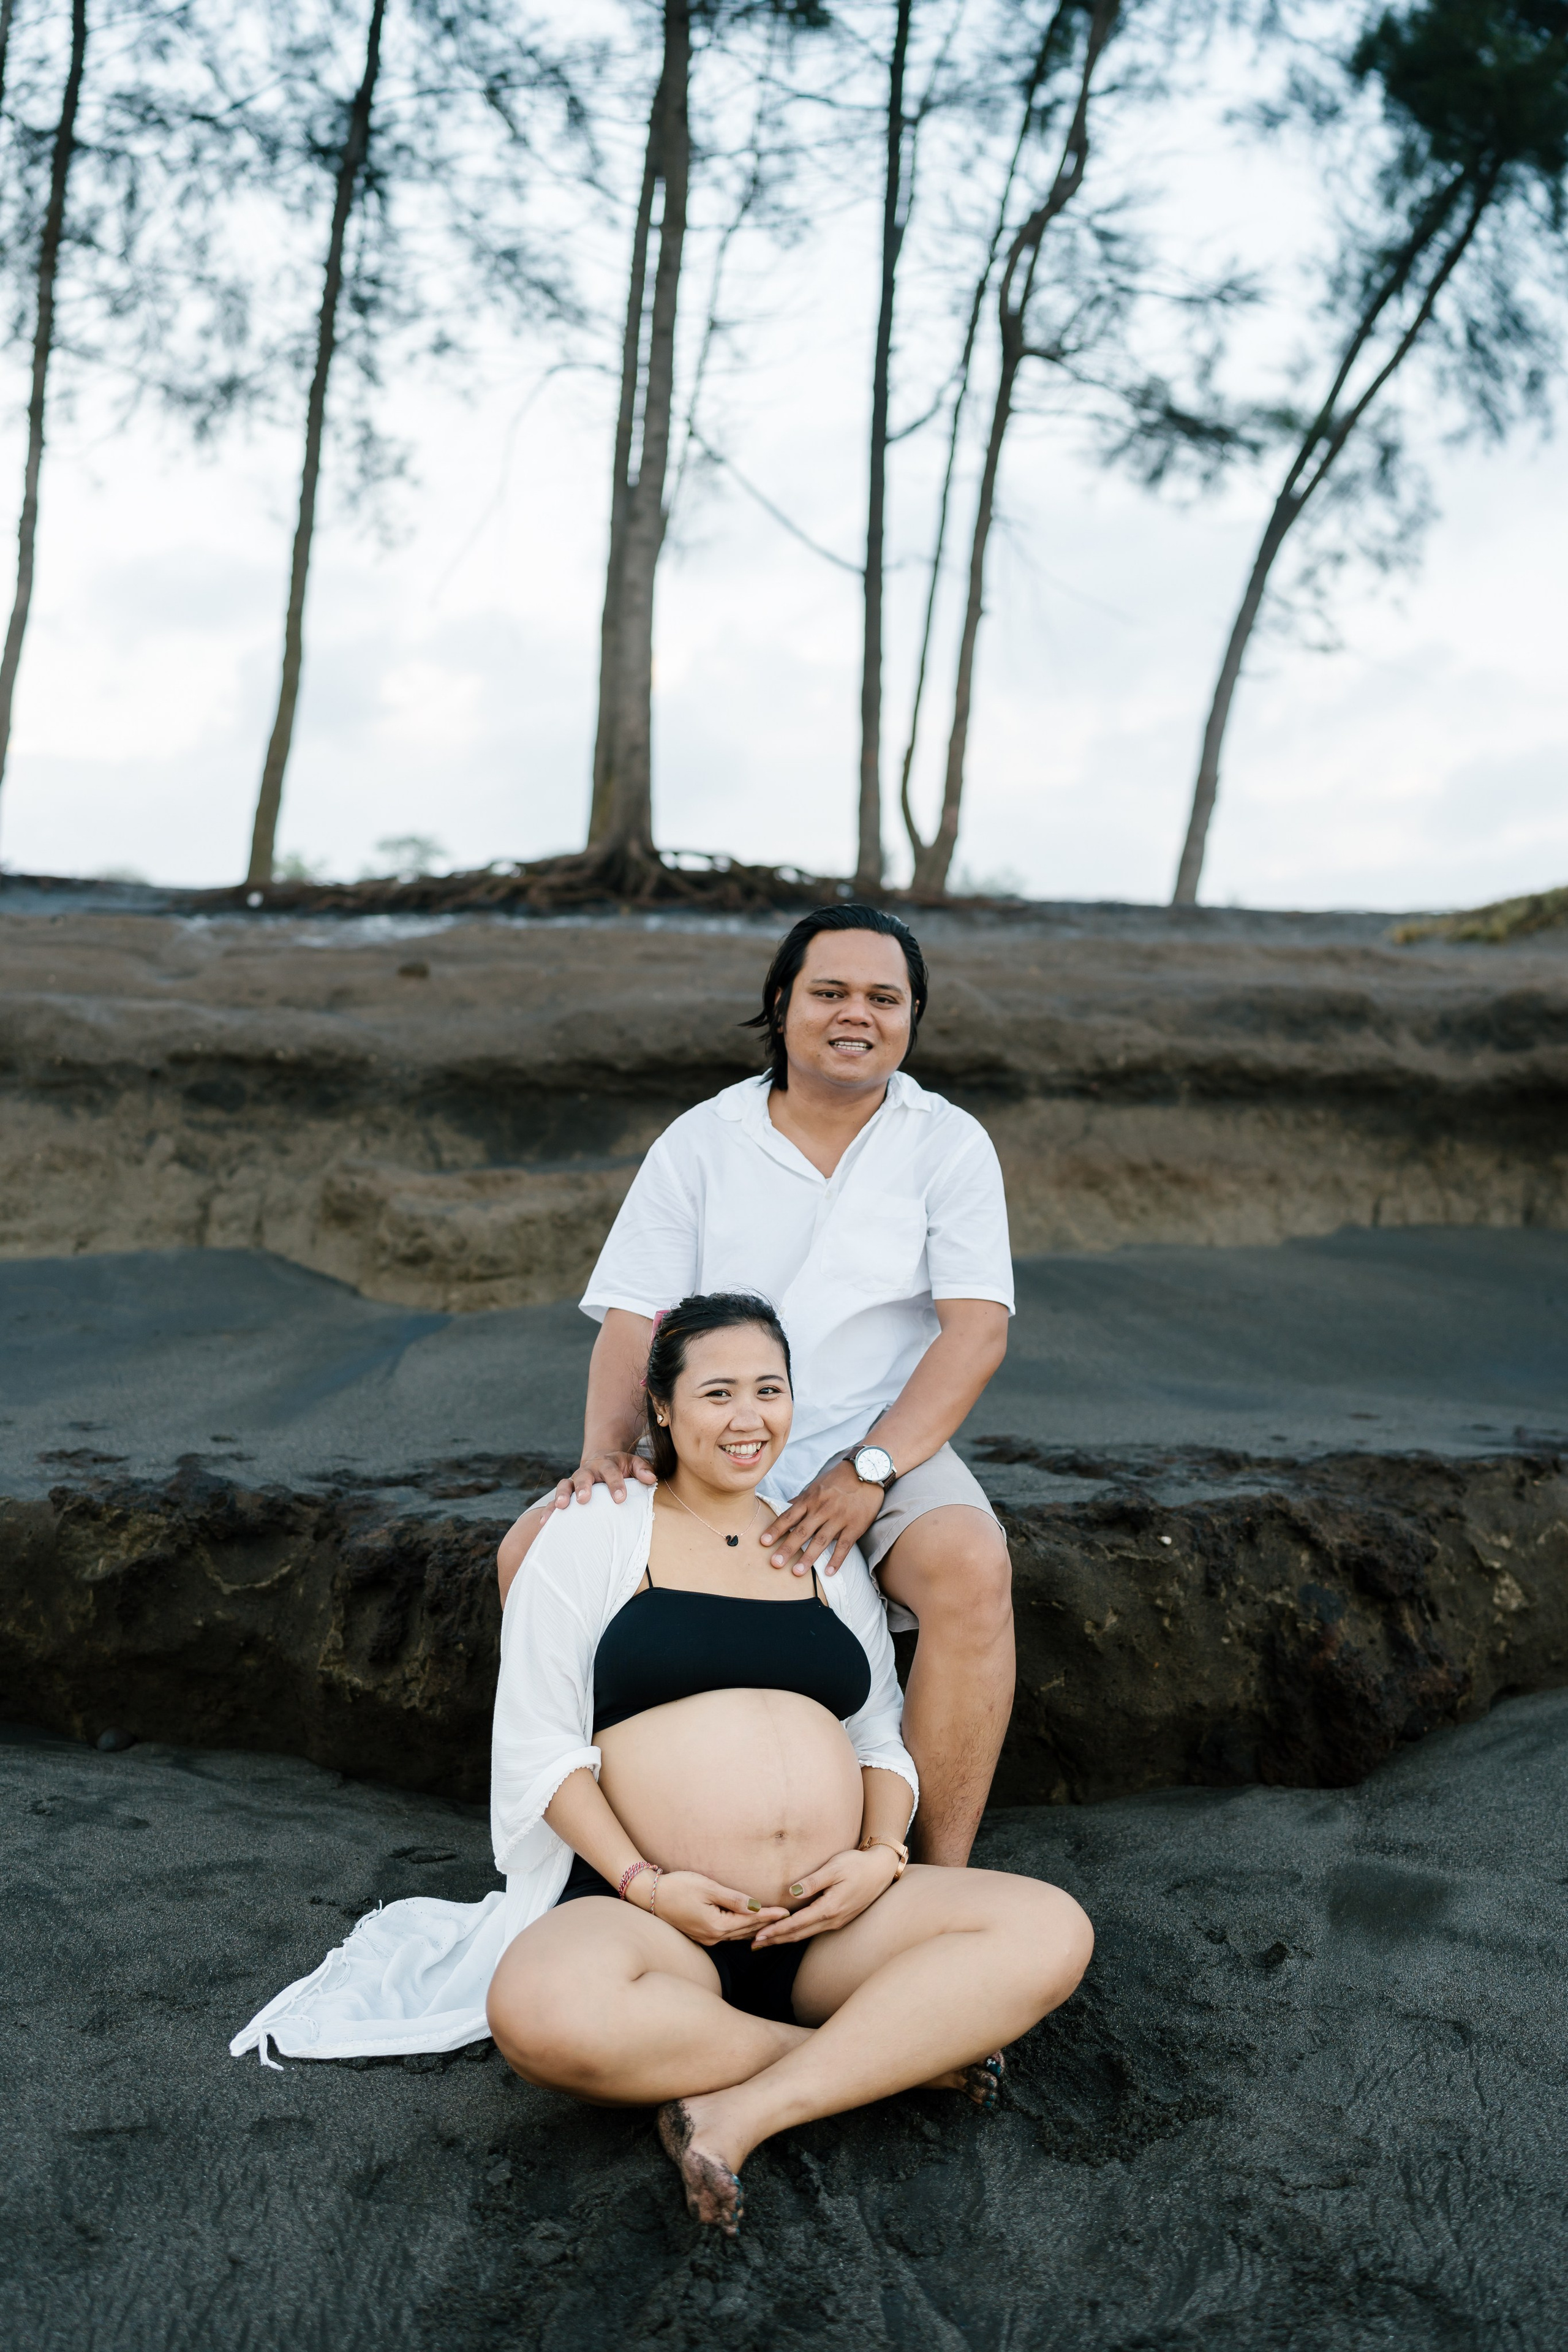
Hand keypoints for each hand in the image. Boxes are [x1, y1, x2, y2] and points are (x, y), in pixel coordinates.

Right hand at [552, 1450, 657, 1510]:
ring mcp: (574, 1481)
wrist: (601, 1462)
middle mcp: (587, 1471)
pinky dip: (548, 1510)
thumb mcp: (633, 1463)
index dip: (616, 1484)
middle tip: (585, 1499)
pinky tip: (544, 1523)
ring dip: (562, 1496)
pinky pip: (554, 1501)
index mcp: (606, 1463)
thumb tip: (651, 1479)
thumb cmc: (621, 1468)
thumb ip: (643, 1469)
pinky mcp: (565, 1493)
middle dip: (583, 1487)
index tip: (620, 1498)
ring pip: (565, 1485)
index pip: (611, 1472)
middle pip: (583, 1476)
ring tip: (561, 1507)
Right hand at [637, 1870, 788, 1945]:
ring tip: (774, 1925)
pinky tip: (749, 1928)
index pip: (750, 1920)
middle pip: (746, 1930)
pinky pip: (728, 1935)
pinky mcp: (701, 1936)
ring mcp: (706, 1938)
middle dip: (767, 1925)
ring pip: (738, 1934)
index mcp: (716, 1925)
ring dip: (756, 1929)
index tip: (787, 1913)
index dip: (770, 1915)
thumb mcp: (707, 1888)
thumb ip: (733, 1899)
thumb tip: (755, 1906)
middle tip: (787, 1920)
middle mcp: (713, 1937)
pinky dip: (741, 1930)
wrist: (651, 1896)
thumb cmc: (678, 1887)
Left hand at [750, 1846, 899, 1945]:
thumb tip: (791, 1892)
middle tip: (754, 1945)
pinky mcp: (839, 1918)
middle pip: (799, 1934)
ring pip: (806, 1934)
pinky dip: (797, 1932)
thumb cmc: (857, 1865)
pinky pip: (814, 1930)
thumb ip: (813, 1881)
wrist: (881, 1870)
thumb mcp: (835, 1868)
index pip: (797, 1923)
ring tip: (766, 1941)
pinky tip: (789, 1931)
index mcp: (829, 1908)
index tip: (758, 1935)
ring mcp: (837, 1921)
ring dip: (785, 1938)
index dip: (776, 1930)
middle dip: (776, 1940)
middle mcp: (832, 1920)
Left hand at [761, 1460, 882, 1575]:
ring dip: (808, 1557)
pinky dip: (836, 1559)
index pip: (789, 1516)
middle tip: (775, 1563)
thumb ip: (801, 1499)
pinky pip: (844, 1545)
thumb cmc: (839, 1479)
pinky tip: (828, 1572)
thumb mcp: (816, 1485)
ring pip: (821, 1540)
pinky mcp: (855, 1526)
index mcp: (811, 1499)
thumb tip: (784, 1506)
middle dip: (787, 1548)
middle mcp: (822, 1509)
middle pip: (802, 1531)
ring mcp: (839, 1518)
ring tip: (797, 1572)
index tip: (763, 1542)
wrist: (867, 1471)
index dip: (776, 1529)